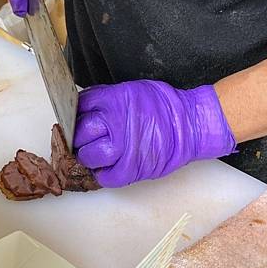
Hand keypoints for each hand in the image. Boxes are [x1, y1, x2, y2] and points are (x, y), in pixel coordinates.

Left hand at [73, 81, 236, 187]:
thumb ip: (106, 98)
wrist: (191, 125)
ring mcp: (121, 148)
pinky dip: (102, 174)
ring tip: (96, 153)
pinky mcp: (130, 169)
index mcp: (114, 100)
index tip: (77, 120)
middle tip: (85, 139)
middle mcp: (114, 123)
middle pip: (80, 133)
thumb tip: (85, 108)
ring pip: (88, 156)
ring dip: (88, 156)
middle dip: (79, 136)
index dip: (75, 115)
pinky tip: (108, 166)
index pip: (79, 107)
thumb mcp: (130, 90)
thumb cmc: (163, 106)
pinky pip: (105, 177)